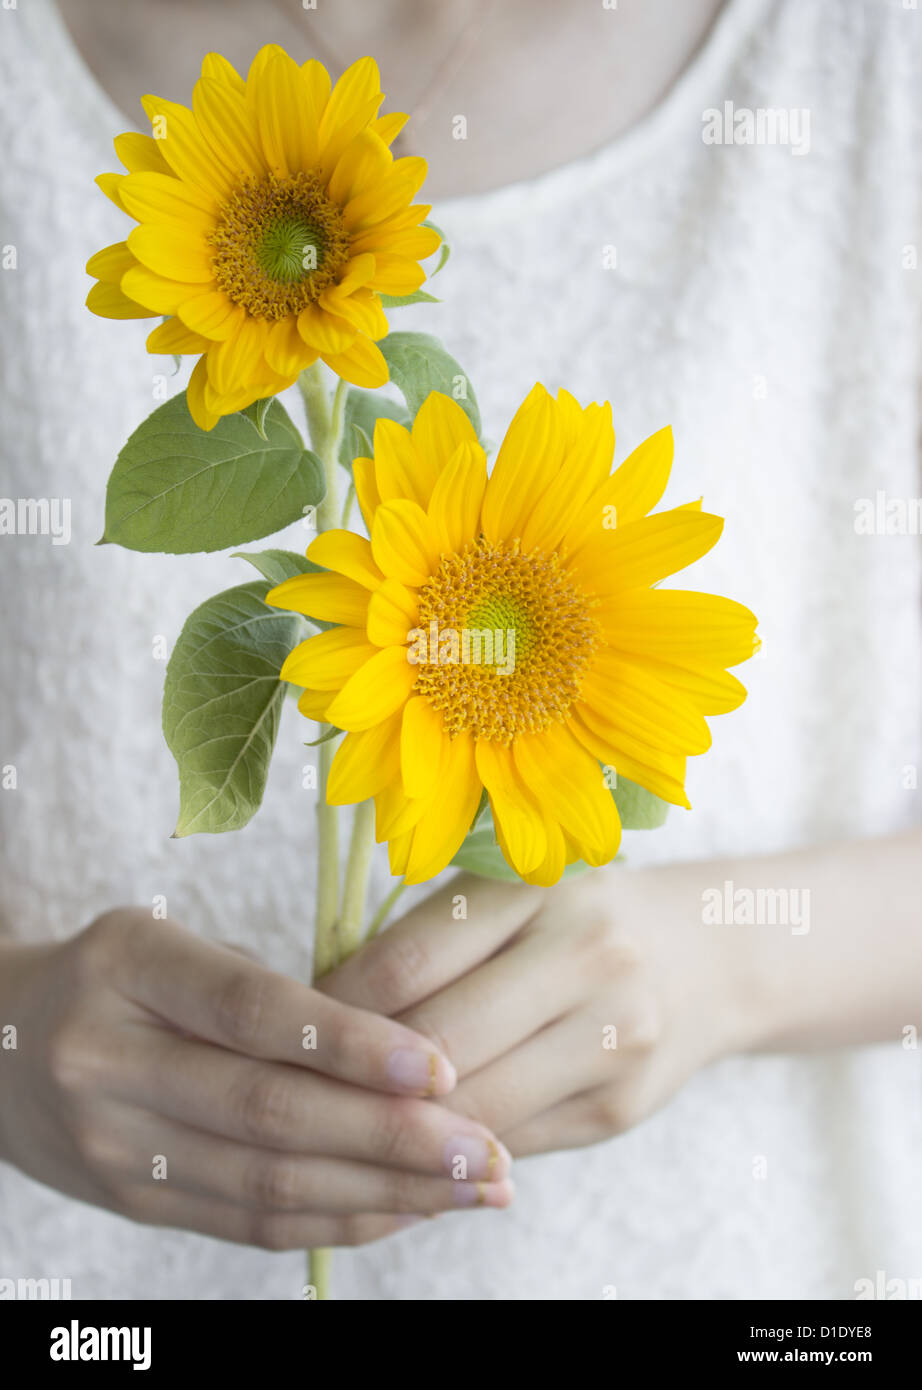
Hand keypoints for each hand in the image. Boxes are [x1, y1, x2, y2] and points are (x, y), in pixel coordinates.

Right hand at [0, 909, 512, 1248]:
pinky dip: (337, 1219)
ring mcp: (112, 1145)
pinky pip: (247, 1223)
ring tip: (473, 1187)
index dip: (352, 1044)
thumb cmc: (120, 978)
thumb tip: (406, 1049)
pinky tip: (406, 1209)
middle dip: (392, 1139)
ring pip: (266, 1183)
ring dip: (383, 1192)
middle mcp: (107, 1059)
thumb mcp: (171, 944)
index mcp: (128, 966)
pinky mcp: (129, 1202)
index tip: (443, 1067)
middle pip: (267, 1113)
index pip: (251, 1011)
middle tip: (488, 1151)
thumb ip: (268, 992)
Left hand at [319, 868, 758, 1154]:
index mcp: (539, 884)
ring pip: (474, 1108)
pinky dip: (453, 1154)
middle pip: (438, 1042)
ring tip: (342, 1127)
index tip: (291, 1027)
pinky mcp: (620, 1105)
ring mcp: (614, 1034)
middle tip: (300, 1089)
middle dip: (359, 1078)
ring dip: (401, 1128)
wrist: (707, 957)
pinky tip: (412, 1152)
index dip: (336, 1008)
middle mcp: (587, 951)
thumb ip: (432, 943)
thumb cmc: (572, 918)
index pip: (408, 960)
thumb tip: (320, 1014)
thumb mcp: (511, 896)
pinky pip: (511, 1143)